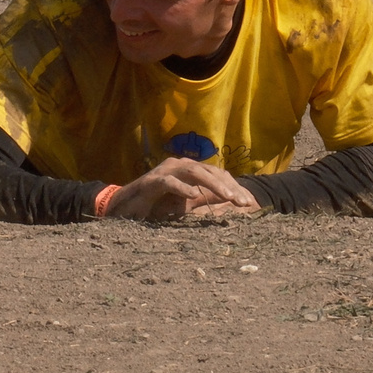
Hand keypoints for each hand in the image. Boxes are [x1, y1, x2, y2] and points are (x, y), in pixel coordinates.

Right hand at [101, 158, 261, 222]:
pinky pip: (169, 182)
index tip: (248, 204)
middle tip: (243, 203)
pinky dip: (182, 187)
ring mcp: (164, 171)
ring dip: (212, 184)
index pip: (216, 173)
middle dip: (229, 186)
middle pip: (210, 170)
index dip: (233, 186)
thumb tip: (228, 206)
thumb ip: (202, 201)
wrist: (124, 207)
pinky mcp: (151, 182)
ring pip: (193, 172)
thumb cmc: (155, 206)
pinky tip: (193, 196)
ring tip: (228, 198)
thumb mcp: (184, 204)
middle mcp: (178, 165)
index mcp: (188, 170)